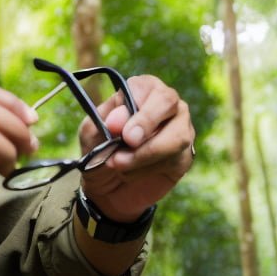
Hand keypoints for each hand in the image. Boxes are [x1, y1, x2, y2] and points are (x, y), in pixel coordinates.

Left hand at [79, 74, 194, 221]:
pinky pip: (175, 159)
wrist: (106, 189)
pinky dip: (148, 169)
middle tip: (126, 142)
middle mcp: (165, 104)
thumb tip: (120, 118)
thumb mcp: (91, 135)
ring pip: (176, 135)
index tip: (115, 128)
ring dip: (144, 154)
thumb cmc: (100, 152)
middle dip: (146, 123)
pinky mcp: (185, 155)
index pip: (145, 86)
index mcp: (141, 90)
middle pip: (168, 101)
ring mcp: (180, 129)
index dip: (132, 107)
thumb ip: (103, 121)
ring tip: (119, 164)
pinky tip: (131, 174)